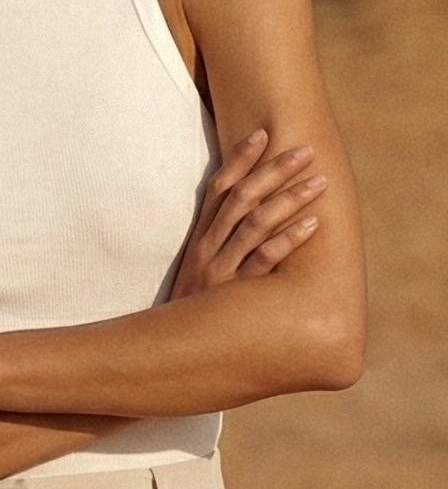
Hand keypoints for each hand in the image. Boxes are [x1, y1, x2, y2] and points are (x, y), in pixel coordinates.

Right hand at [171, 128, 325, 299]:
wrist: (168, 354)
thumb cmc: (192, 315)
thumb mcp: (197, 276)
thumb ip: (217, 249)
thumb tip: (245, 222)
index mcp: (197, 240)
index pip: (217, 189)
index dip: (239, 160)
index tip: (263, 134)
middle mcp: (206, 249)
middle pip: (240, 198)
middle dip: (274, 171)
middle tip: (306, 151)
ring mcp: (220, 270)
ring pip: (255, 223)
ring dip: (290, 199)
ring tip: (319, 182)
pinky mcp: (234, 294)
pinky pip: (264, 261)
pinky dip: (288, 240)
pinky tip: (312, 226)